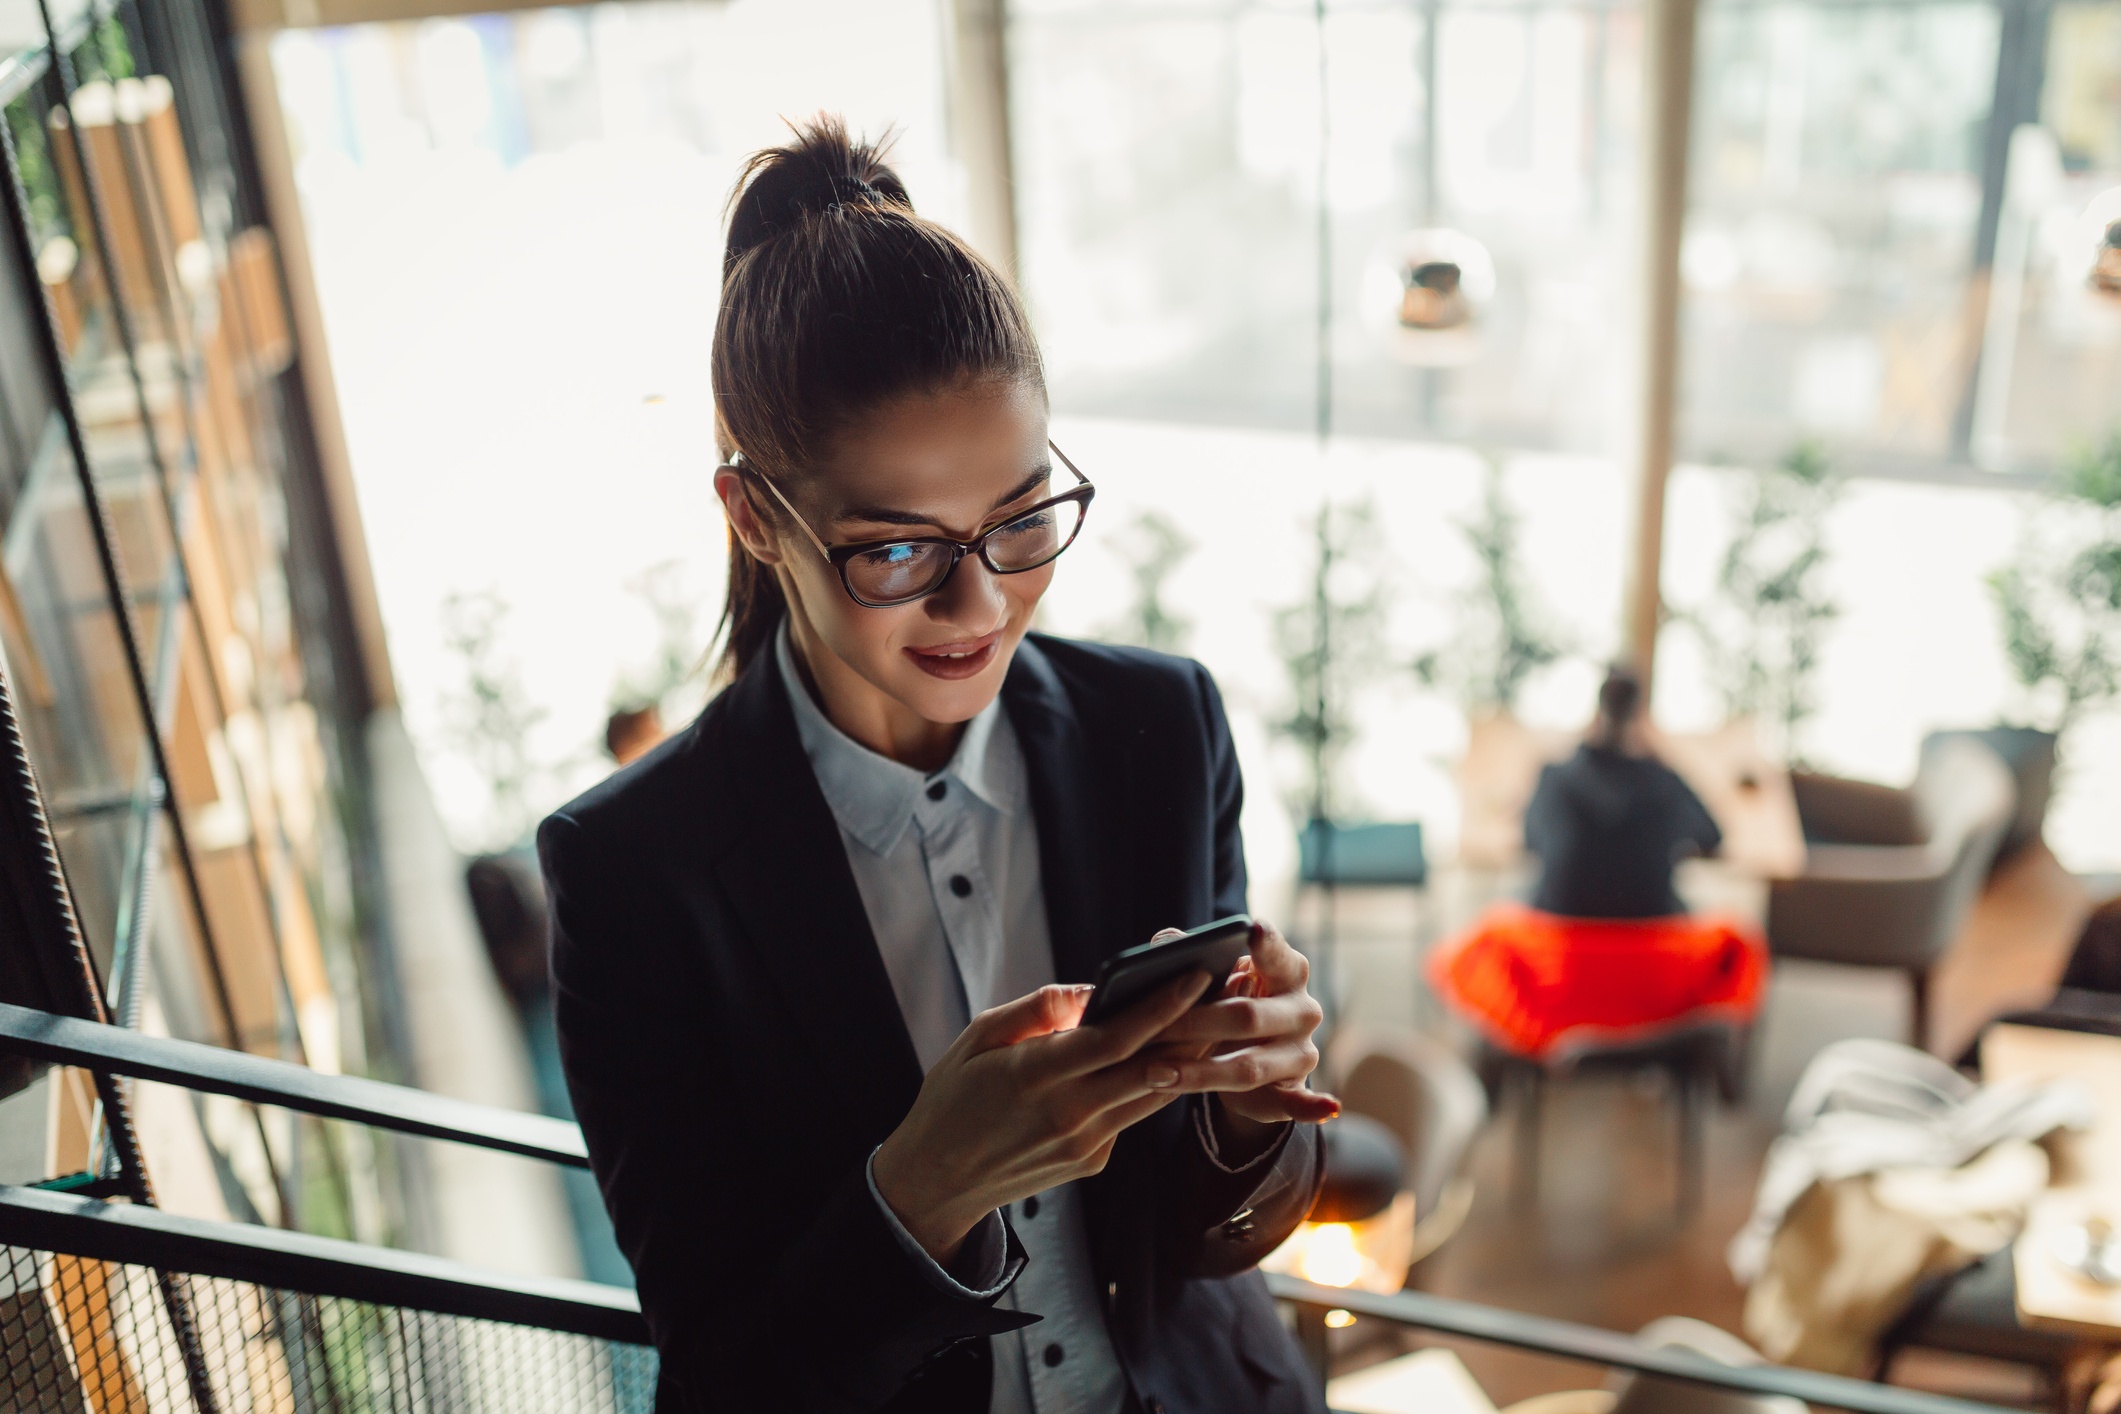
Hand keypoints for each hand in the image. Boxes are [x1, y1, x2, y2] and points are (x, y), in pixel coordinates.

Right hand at [871, 971, 1212, 1265]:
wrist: (938, 1181)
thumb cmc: (951, 1099)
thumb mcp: (975, 1039)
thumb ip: (1033, 1012)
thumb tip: (1086, 990)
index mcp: (1034, 1076)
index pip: (1114, 1038)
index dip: (1159, 1006)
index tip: (1193, 975)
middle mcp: (1067, 1114)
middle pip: (1150, 1066)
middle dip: (1194, 1025)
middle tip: (1227, 988)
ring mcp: (1084, 1143)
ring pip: (1153, 1093)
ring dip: (1188, 1054)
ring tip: (1216, 1015)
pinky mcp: (1092, 1161)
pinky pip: (1131, 1114)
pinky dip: (1151, 1083)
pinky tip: (1169, 1054)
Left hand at [1147, 919, 1337, 1146]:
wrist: (1247, 1054)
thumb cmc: (1229, 1002)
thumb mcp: (1215, 979)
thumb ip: (1192, 957)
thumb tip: (1166, 941)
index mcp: (1286, 969)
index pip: (1275, 953)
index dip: (1265, 944)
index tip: (1252, 928)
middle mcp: (1303, 1008)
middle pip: (1247, 1015)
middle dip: (1194, 1023)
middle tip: (1151, 1030)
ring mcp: (1302, 1051)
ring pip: (1250, 1065)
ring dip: (1201, 1073)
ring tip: (1155, 1073)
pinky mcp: (1296, 1088)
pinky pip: (1301, 1101)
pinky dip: (1313, 1107)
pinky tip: (1326, 1111)